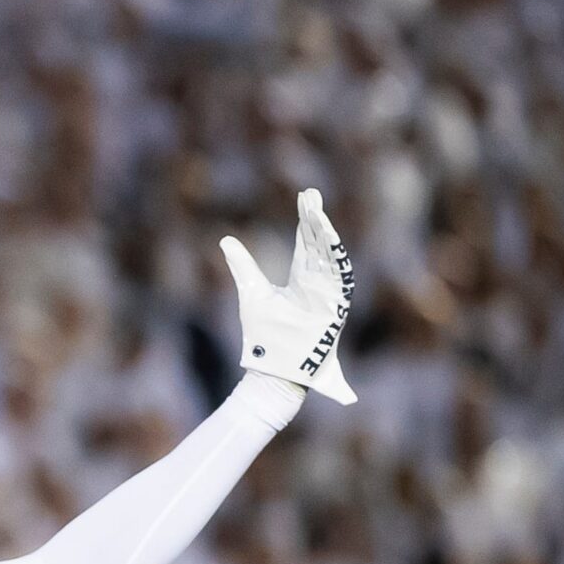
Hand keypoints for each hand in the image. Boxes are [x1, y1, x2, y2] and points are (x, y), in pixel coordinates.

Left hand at [220, 187, 356, 404]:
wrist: (273, 369)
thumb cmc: (264, 337)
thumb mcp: (251, 292)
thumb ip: (242, 266)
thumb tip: (225, 240)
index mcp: (301, 281)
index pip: (306, 244)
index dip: (306, 221)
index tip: (306, 197)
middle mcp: (318, 284)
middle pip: (319, 244)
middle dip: (315, 219)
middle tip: (310, 194)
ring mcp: (327, 294)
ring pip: (329, 256)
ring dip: (324, 233)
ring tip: (315, 210)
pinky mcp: (335, 306)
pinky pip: (338, 276)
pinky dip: (334, 257)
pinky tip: (327, 237)